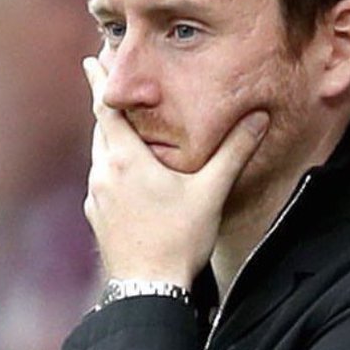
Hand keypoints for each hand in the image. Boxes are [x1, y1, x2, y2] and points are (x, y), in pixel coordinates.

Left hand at [82, 56, 266, 284]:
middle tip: (108, 85)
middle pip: (101, 129)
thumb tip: (259, 118)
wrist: (148, 290)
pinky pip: (102, 183)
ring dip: (109, 140)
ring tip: (121, 130)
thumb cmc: (179, 240)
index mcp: (126, 160)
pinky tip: (127, 179)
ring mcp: (96, 199)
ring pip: (100, 157)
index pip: (107, 108)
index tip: (91, 59)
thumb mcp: (211, 193)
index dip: (100, 82)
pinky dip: (112, 171)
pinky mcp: (97, 220)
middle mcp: (103, 174)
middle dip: (107, 107)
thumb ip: (234, 152)